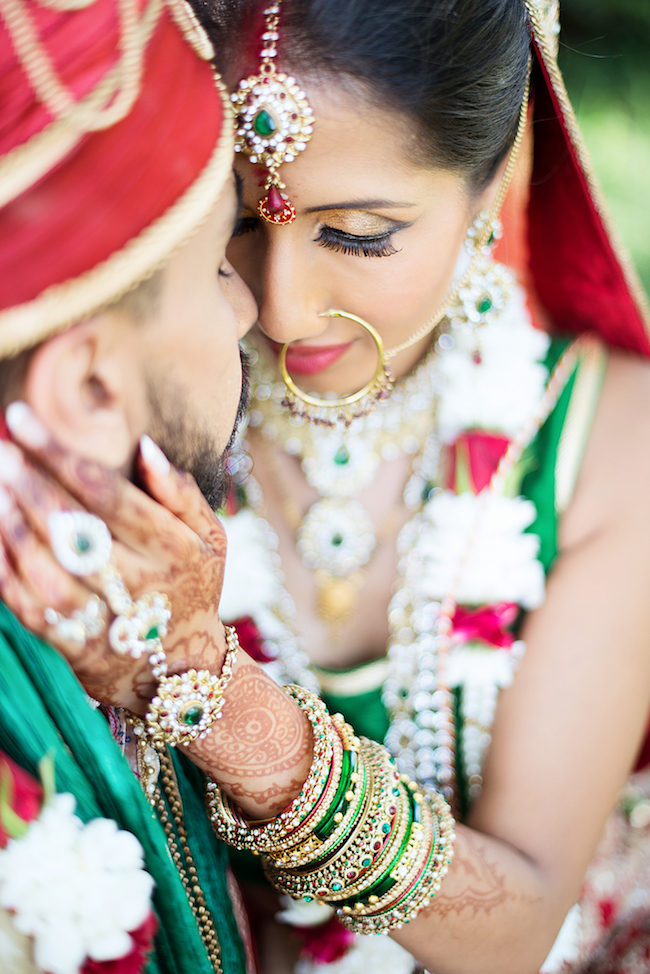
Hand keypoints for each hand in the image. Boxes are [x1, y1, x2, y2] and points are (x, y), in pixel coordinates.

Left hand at [0, 402, 228, 712]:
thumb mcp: (212, 537)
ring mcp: (107, 620)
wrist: (183, 671)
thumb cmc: (193, 587)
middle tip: (1, 450)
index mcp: (173, 548)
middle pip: (75, 528)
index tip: (23, 420)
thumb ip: (182, 492)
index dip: (62, 455)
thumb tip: (146, 446)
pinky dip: (4, 572)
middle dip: (31, 484)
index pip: (109, 493)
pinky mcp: (76, 649)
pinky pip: (31, 607)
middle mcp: (141, 583)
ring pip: (49, 569)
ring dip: (13, 527)